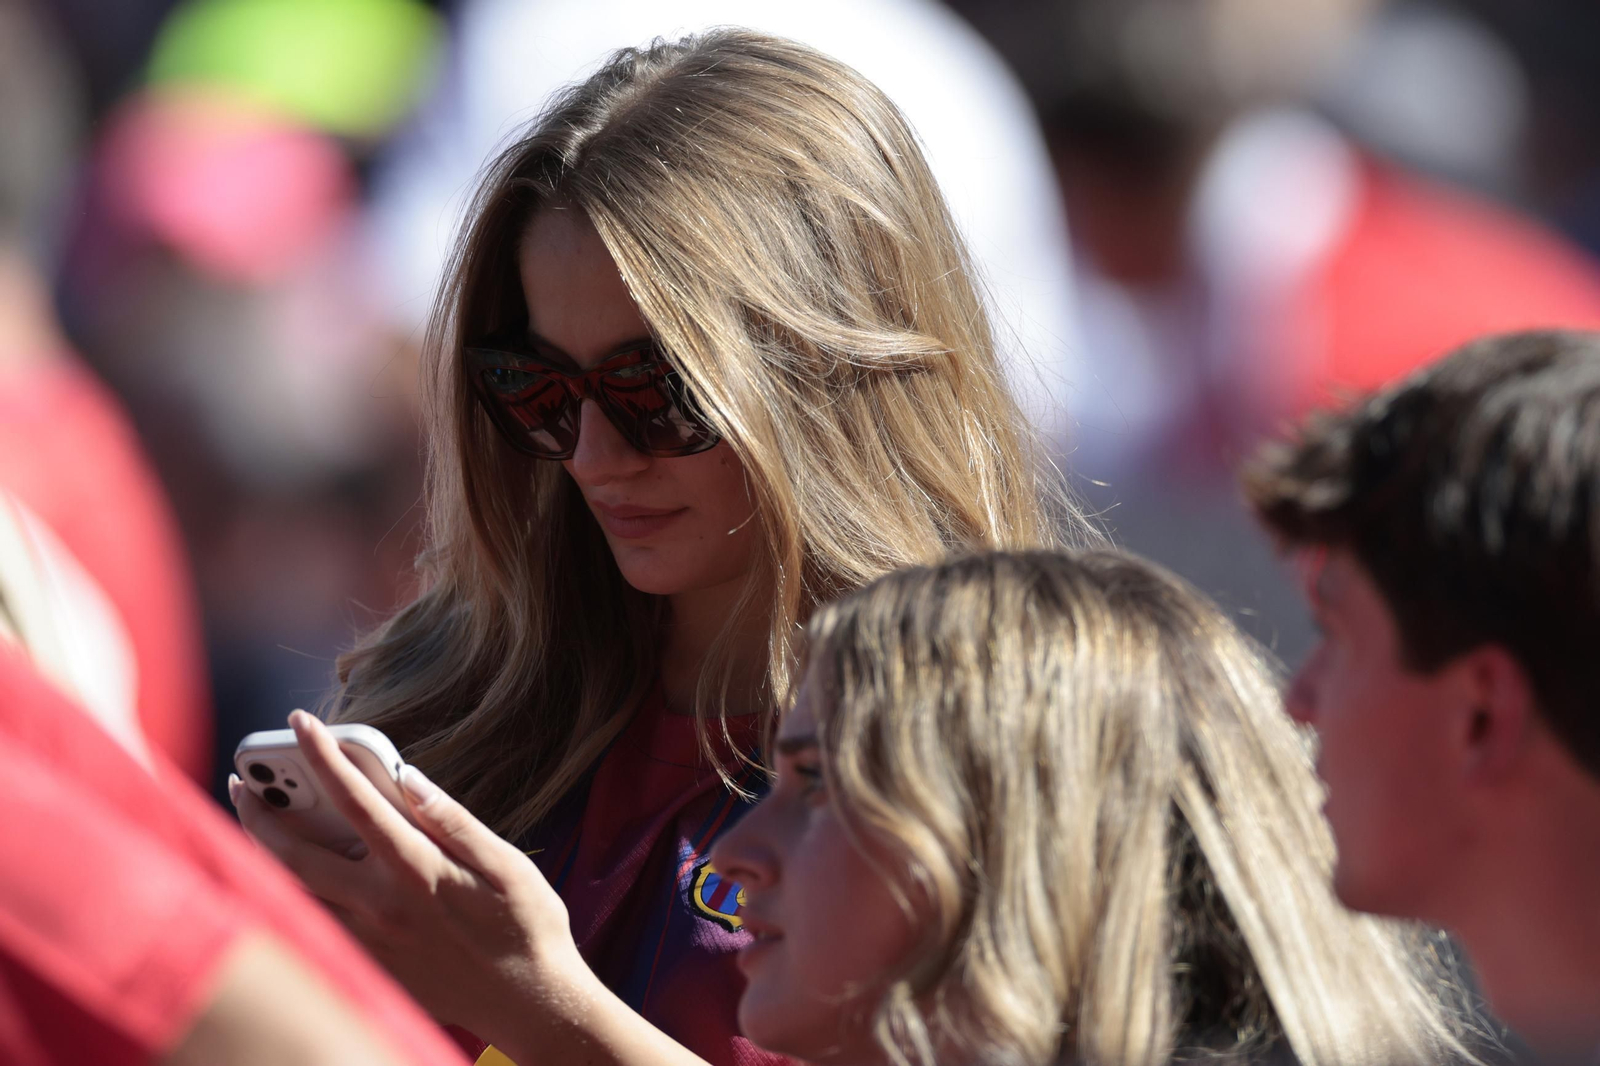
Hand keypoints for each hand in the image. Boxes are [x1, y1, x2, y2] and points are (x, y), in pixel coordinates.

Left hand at [231, 711, 590, 1049]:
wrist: (529, 1005)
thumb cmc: (527, 927)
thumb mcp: (507, 864)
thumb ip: (454, 820)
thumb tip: (409, 778)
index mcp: (417, 872)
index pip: (356, 801)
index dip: (324, 755)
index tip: (300, 721)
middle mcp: (380, 909)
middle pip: (293, 853)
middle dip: (259, 809)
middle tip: (242, 776)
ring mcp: (365, 945)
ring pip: (287, 895)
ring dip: (260, 853)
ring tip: (251, 818)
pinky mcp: (364, 970)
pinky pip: (305, 928)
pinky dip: (282, 895)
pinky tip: (281, 873)